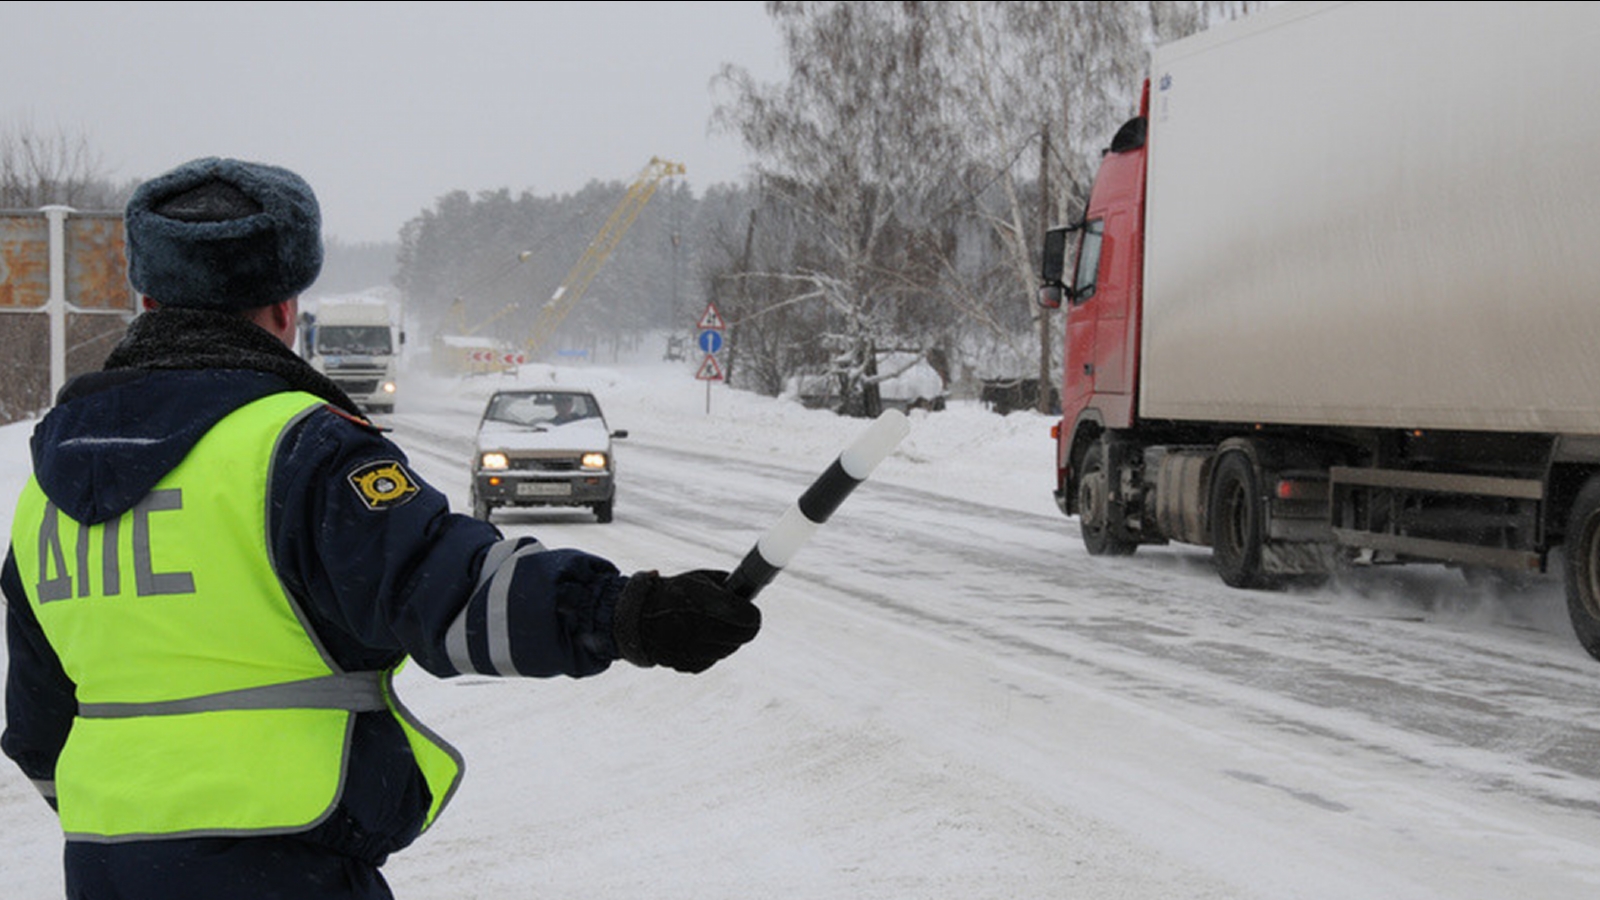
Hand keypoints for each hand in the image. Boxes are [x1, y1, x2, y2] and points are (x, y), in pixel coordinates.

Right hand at [614, 569, 760, 672]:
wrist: (637, 617)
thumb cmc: (673, 593)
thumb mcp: (699, 579)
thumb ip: (727, 585)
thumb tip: (750, 591)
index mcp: (704, 602)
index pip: (746, 616)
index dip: (752, 614)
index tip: (751, 611)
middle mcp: (699, 628)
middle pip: (743, 636)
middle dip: (745, 627)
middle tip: (741, 620)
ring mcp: (693, 649)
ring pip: (729, 649)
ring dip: (729, 639)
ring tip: (716, 626)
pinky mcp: (687, 664)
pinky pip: (712, 659)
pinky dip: (711, 650)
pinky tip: (700, 637)